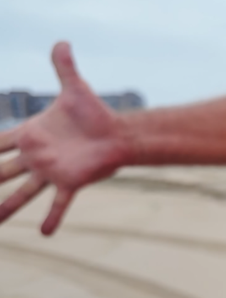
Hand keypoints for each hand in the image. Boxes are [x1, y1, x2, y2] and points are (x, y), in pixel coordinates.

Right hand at [0, 41, 130, 234]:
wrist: (119, 133)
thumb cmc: (95, 112)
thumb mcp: (75, 87)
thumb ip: (64, 66)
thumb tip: (62, 42)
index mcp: (31, 135)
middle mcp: (36, 156)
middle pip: (2, 171)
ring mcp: (51, 171)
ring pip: (23, 192)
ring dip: (8, 206)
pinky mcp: (70, 181)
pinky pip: (60, 203)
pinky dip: (54, 218)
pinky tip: (46, 232)